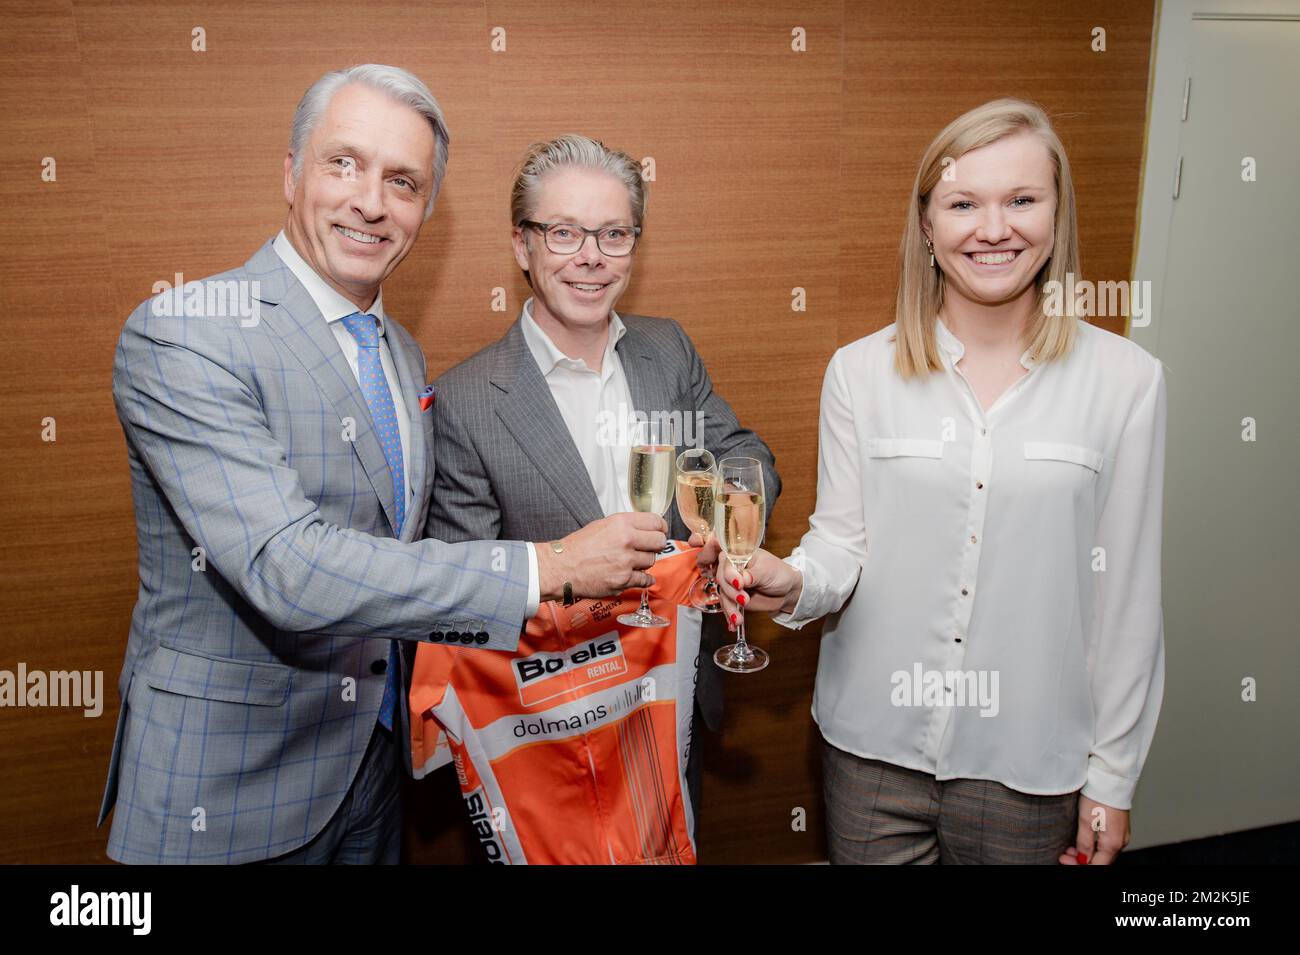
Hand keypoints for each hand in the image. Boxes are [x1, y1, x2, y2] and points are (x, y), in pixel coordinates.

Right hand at [537, 512, 667, 600]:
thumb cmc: (578, 546)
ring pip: (652, 561)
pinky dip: (644, 579)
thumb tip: (644, 529)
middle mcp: (626, 540)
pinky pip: (645, 580)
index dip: (660, 528)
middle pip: (659, 542)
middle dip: (655, 545)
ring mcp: (626, 561)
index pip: (656, 522)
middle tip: (649, 547)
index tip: (660, 531)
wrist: (562, 567)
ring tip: (631, 561)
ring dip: (644, 562)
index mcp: (621, 523)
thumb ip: (625, 526)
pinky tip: (638, 575)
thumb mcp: (603, 525)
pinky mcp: (623, 580)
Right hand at [687, 534, 801, 625]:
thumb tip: (739, 580)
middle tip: (743, 597)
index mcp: (739, 552)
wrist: (787, 591)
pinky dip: (729, 614)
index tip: (711, 564)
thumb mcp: (767, 571)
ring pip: (722, 592)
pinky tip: (733, 623)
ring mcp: (731, 581)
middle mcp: (732, 565)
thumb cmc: (779, 574)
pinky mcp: (733, 596)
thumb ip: (751, 575)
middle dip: (730, 588)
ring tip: (738, 617)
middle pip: (720, 574)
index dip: (709, 551)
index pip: (718, 546)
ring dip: (729, 606)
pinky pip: (726, 604)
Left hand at [1059, 795, 1129, 864]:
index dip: (1078, 865)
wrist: (1112, 778)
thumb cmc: (1099, 795)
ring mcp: (1121, 835)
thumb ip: (1084, 843)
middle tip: (1065, 854)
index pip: (1097, 866)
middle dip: (1082, 860)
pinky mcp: (1119, 827)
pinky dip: (1094, 846)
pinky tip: (1083, 840)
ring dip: (1087, 853)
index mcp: (1113, 843)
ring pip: (1103, 853)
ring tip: (1071, 847)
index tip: (1064, 859)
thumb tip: (1082, 859)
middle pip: (1101, 860)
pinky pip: (1107, 844)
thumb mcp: (1086, 820)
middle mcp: (1121, 841)